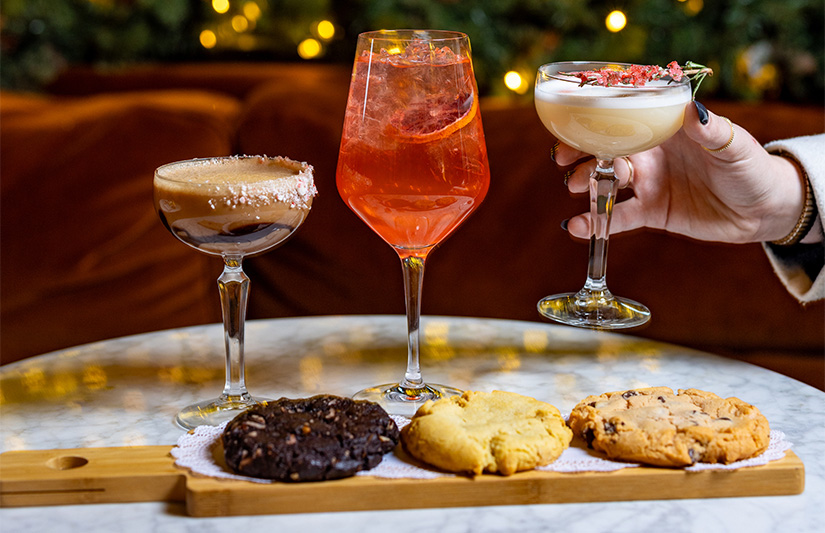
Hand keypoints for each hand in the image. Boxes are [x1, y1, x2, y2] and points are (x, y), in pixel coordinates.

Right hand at [555, 101, 807, 243]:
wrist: (764, 209)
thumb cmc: (752, 168)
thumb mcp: (733, 146)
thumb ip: (710, 131)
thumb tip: (693, 111)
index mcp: (665, 131)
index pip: (624, 120)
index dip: (596, 122)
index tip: (574, 126)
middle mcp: (651, 154)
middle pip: (605, 150)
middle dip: (580, 154)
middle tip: (563, 161)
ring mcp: (649, 183)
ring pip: (607, 181)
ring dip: (586, 184)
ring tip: (576, 189)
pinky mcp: (652, 212)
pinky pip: (619, 217)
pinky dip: (597, 222)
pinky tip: (577, 227)